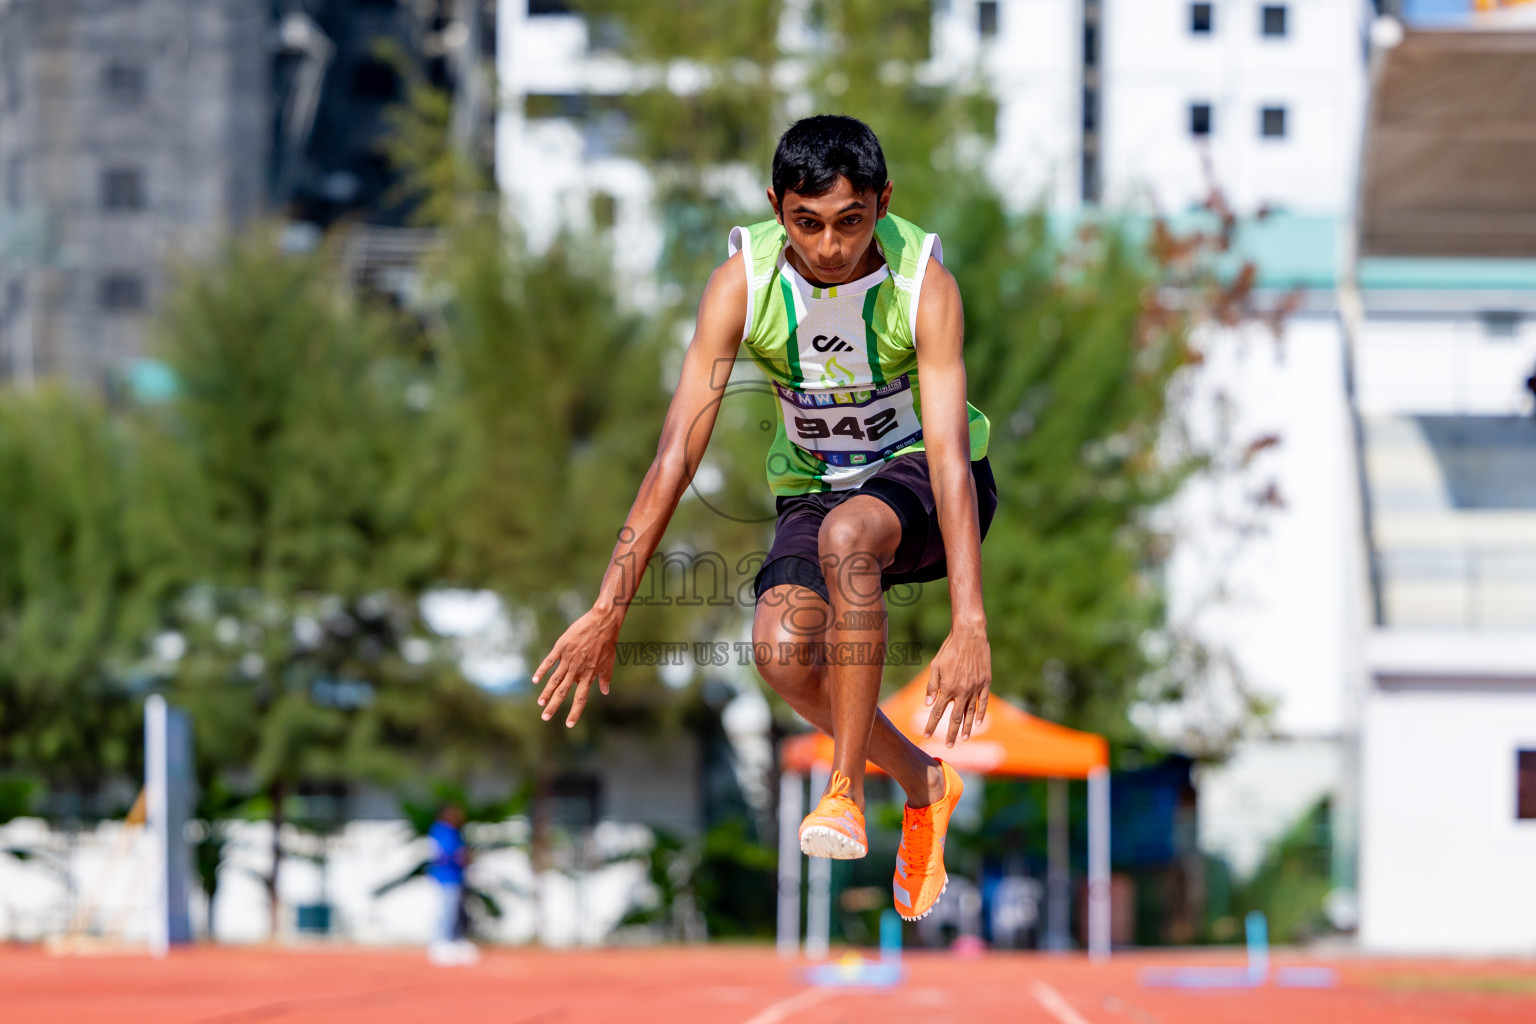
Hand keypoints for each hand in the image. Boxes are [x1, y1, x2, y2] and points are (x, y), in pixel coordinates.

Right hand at [532, 607, 620, 727]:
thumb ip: (605, 678)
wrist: (603, 622)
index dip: (575, 712)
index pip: (581, 698)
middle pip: (563, 692)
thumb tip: (605, 692)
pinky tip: (535, 680)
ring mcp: (568, 659)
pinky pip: (549, 661)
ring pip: (555, 679)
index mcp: (589, 675)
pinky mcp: (561, 648)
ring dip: (546, 692)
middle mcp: (578, 669)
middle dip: (554, 706)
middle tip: (545, 718)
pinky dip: (542, 671)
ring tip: (540, 703)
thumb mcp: (609, 662)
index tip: (569, 725)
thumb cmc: (608, 642)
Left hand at [922, 622, 990, 746]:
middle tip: (948, 746)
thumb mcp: (935, 666)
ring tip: (963, 739)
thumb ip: (932, 686)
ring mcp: (975, 688)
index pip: (937, 712)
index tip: (926, 736)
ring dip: (966, 728)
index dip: (931, 725)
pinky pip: (983, 703)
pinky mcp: (985, 683)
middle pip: (955, 718)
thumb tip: (929, 704)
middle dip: (949, 733)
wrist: (969, 636)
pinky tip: (978, 723)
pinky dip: (981, 714)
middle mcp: (962, 691)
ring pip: (970, 713)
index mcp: (947, 688)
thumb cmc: (949, 650)